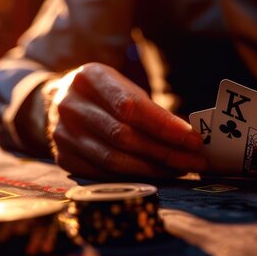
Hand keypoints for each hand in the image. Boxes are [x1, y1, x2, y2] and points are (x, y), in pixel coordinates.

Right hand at [44, 63, 206, 178]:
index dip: (165, 127)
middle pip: (124, 137)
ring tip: (180, 169)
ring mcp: (63, 134)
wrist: (61, 102)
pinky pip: (104, 174)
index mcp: (89, 77)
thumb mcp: (126, 88)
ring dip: (153, 169)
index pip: (131, 107)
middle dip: (165, 152)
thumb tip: (190, 138)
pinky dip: (134, 177)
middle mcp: (71, 105)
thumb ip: (153, 111)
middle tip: (194, 161)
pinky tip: (156, 175)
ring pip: (114, 160)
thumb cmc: (106, 96)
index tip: (194, 140)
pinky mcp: (64, 158)